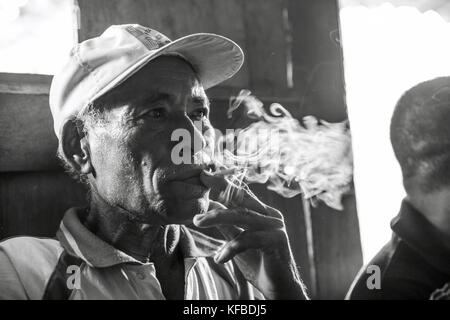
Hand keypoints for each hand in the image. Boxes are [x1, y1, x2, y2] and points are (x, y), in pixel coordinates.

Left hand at [194, 170, 308, 299]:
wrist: (278, 287)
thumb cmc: (258, 263)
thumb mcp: (237, 241)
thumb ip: (227, 225)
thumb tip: (209, 208)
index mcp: (262, 213)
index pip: (241, 194)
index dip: (224, 183)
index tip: (205, 174)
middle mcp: (270, 216)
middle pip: (241, 200)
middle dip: (220, 190)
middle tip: (201, 184)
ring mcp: (276, 227)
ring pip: (243, 216)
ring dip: (218, 217)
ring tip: (198, 221)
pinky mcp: (278, 240)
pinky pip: (250, 239)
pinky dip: (232, 247)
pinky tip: (219, 258)